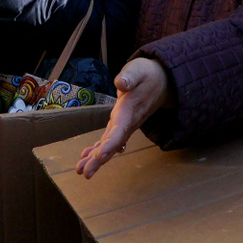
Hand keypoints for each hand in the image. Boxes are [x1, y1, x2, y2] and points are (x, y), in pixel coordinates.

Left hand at [75, 58, 172, 178]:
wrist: (161, 82)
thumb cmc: (147, 75)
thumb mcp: (139, 70)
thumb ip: (130, 77)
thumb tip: (121, 83)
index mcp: (130, 110)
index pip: (120, 130)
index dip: (110, 144)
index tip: (100, 156)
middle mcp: (127, 122)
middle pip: (112, 143)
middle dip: (99, 159)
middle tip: (86, 173)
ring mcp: (125, 125)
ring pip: (109, 144)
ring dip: (95, 158)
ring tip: (81, 170)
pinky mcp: (121, 124)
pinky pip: (109, 139)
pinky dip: (98, 149)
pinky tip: (86, 156)